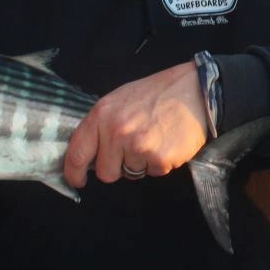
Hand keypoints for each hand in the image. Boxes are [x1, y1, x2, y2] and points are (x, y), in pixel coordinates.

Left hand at [65, 61, 208, 186]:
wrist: (195, 90)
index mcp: (102, 115)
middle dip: (117, 167)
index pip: (77, 153)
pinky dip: (160, 162)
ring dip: (142, 162)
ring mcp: (138, 146)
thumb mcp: (120, 100)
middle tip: (133, 148)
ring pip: (131, 173)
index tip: (78, 180)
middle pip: (106, 172)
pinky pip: (154, 172)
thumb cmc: (156, 93)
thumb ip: (102, 125)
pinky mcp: (160, 159)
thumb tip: (90, 153)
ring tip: (155, 138)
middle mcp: (116, 132)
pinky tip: (168, 142)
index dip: (74, 172)